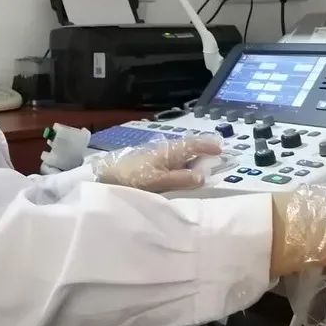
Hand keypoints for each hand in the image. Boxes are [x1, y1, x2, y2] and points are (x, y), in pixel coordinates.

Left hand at [92, 135, 220, 193]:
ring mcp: (155, 158)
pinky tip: (180, 175)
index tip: (221, 150)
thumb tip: (203, 176)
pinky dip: (181, 167)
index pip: (193, 145)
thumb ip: (181, 179)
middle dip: (201, 152)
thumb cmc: (132, 178)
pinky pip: (171, 163)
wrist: (105, 178)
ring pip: (179, 156)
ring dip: (191, 160)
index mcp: (169, 152)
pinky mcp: (148, 166)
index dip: (207, 146)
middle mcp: (164, 151)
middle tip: (214, 159)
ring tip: (201, 168)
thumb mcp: (158, 181)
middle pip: (187, 149)